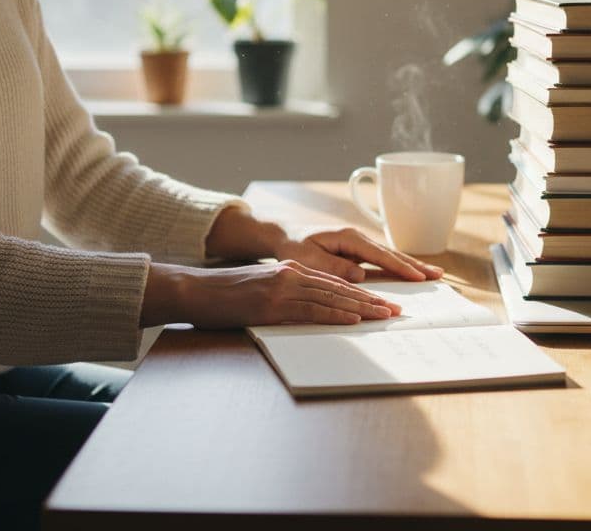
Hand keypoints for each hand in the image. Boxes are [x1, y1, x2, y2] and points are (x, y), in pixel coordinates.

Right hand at [140, 259, 402, 328]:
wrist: (194, 290)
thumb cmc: (224, 295)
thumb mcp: (261, 290)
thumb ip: (286, 296)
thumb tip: (308, 310)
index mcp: (290, 271)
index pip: (333, 282)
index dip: (361, 293)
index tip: (383, 302)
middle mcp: (291, 275)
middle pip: (339, 288)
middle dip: (371, 300)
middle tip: (396, 311)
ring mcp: (282, 289)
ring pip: (331, 299)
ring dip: (361, 309)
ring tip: (384, 316)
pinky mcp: (272, 305)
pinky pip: (311, 311)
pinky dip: (335, 315)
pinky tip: (353, 320)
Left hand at [273, 226, 444, 282]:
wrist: (284, 235)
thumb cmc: (294, 247)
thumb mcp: (309, 259)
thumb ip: (334, 267)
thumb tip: (360, 275)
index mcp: (348, 238)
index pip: (379, 254)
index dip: (400, 266)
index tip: (418, 277)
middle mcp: (357, 239)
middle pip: (391, 253)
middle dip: (415, 265)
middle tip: (438, 275)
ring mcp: (359, 245)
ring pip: (389, 256)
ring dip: (410, 265)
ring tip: (433, 274)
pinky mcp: (357, 252)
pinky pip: (381, 261)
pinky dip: (397, 267)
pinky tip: (411, 274)